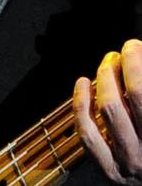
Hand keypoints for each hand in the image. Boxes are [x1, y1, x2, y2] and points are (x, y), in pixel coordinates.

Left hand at [75, 40, 141, 183]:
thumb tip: (136, 58)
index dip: (137, 63)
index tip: (134, 46)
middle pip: (135, 96)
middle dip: (126, 66)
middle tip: (121, 52)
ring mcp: (130, 163)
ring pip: (110, 110)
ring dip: (106, 79)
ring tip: (107, 63)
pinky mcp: (109, 171)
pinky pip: (88, 134)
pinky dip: (81, 104)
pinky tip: (82, 83)